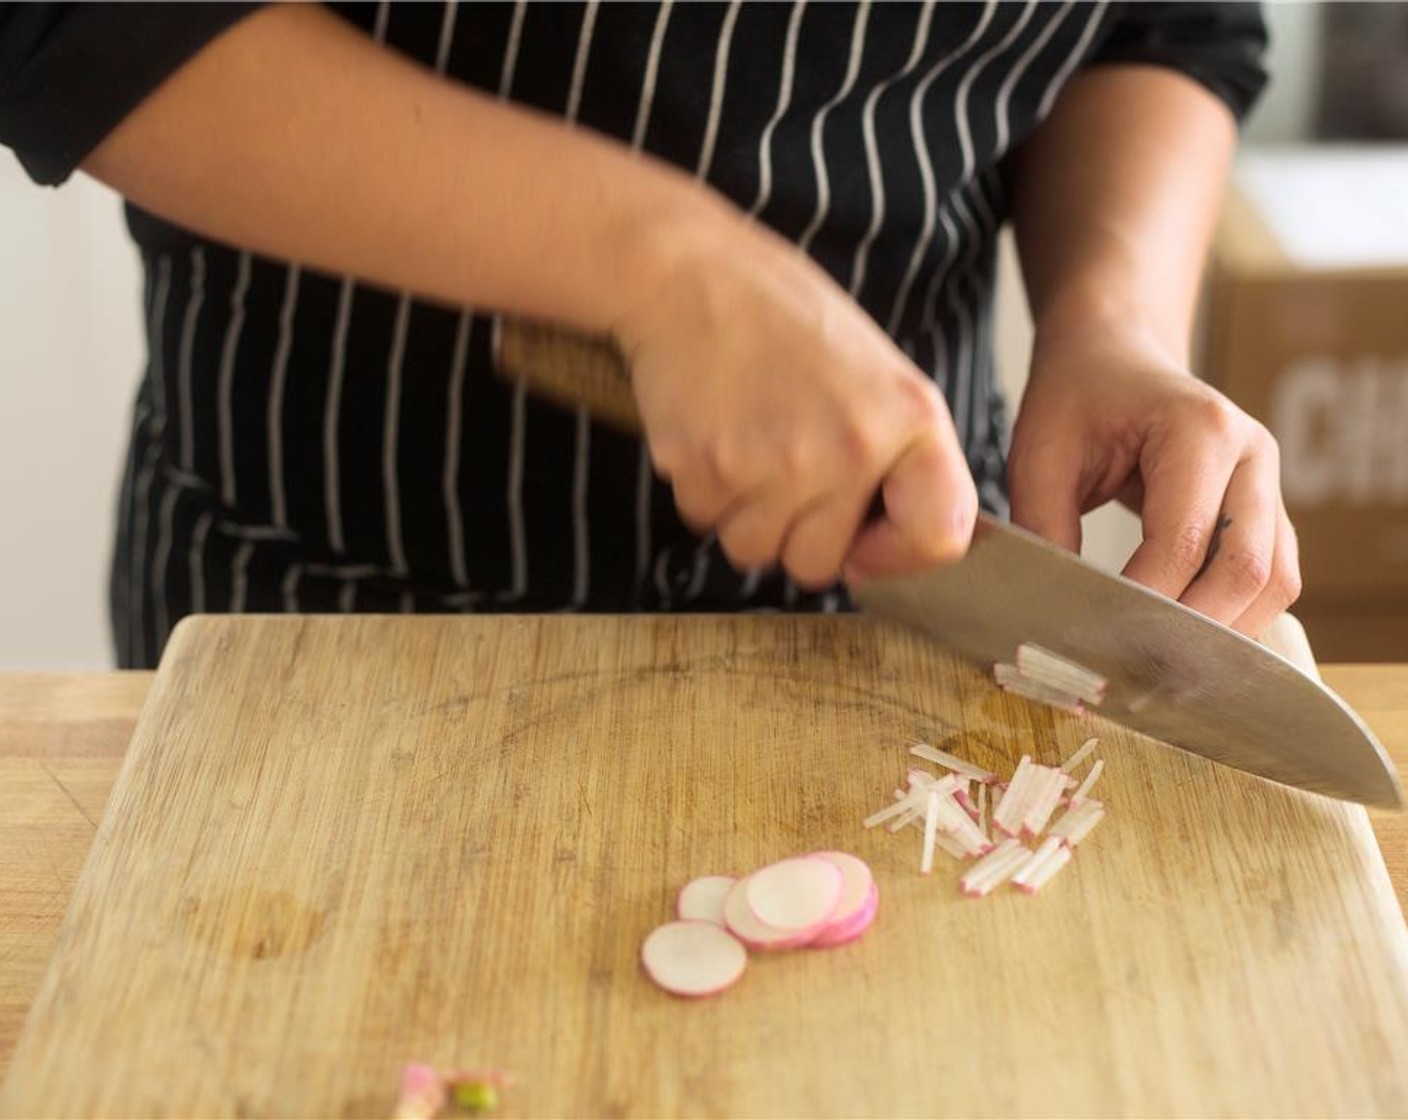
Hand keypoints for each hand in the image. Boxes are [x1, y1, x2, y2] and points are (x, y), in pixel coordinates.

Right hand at [614, 206, 976, 588]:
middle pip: (818, 566)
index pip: (940, 537)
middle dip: (795, 532)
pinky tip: (713, 431)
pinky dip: (703, 489)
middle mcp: (850, 449)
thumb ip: (895, 458)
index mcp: (910, 419)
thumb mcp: (877, 375)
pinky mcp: (705, 468)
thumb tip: (883, 551)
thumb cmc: (783, 319)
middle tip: (783, 465)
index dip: (900, 555)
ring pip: (754, 552)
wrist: (691, 275)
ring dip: (743, 514)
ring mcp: (774, 464)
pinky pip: (704, 521)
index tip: (867, 539)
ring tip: (747, 442)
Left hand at [1006, 325, 1300, 635]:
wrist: (1113, 354)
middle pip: (1248, 568)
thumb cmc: (1075, 398)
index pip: (1185, 539)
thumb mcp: (1039, 455)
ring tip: (1157, 664)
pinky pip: (1269, 578)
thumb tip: (1049, 615)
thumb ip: (1043, 529)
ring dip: (1223, 632)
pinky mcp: (1265, 511)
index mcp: (1200, 429)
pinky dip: (1233, 616)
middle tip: (1132, 669)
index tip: (1096, 639)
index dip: (1144, 600)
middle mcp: (1252, 456)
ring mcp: (1268, 484)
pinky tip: (1181, 640)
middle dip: (1192, 629)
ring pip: (1273, 582)